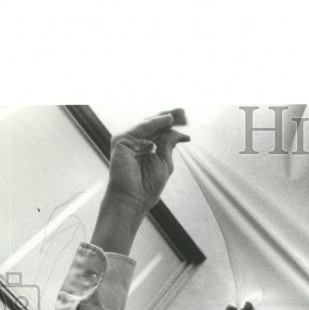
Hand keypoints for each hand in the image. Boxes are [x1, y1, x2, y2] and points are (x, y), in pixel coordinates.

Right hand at [91, 109, 190, 255]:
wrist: (134, 197)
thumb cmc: (148, 184)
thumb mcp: (165, 160)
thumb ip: (169, 143)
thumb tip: (181, 132)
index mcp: (147, 146)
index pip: (160, 130)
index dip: (172, 123)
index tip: (186, 119)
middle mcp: (137, 141)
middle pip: (154, 124)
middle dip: (169, 116)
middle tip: (184, 111)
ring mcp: (128, 140)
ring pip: (148, 123)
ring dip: (164, 117)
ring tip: (179, 114)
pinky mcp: (121, 140)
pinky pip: (141, 128)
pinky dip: (154, 123)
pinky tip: (167, 119)